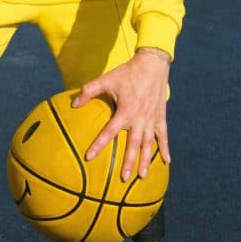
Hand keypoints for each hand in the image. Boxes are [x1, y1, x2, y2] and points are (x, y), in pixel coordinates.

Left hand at [72, 48, 170, 180]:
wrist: (153, 63)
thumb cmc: (127, 72)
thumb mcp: (106, 79)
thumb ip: (88, 91)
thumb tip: (73, 104)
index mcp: (125, 111)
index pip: (109, 132)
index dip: (98, 145)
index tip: (89, 157)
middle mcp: (139, 118)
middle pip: (132, 144)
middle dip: (128, 162)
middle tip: (123, 177)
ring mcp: (152, 119)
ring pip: (148, 144)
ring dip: (146, 160)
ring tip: (142, 176)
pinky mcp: (161, 117)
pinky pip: (163, 136)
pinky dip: (165, 148)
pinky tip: (167, 162)